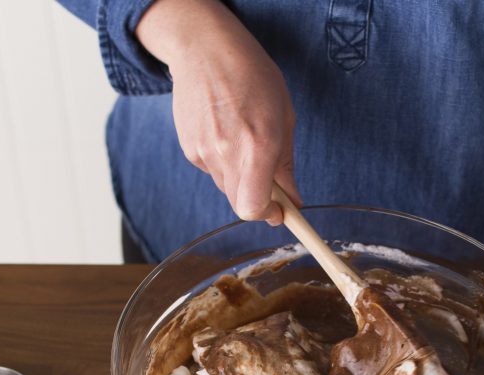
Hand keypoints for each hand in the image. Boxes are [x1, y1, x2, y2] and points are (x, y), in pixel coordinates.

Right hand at [136, 0, 300, 223]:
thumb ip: (286, 164)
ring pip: (227, 187)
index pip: (253, 207)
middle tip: (270, 182)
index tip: (280, 211)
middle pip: (240, 204)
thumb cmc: (253, 78)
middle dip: (258, 200)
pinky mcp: (189, 149)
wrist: (206, 51)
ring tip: (245, 142)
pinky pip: (212, 171)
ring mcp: (204, 152)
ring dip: (241, 179)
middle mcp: (227, 153)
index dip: (267, 214)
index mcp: (258, 145)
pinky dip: (224, 163)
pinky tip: (226, 133)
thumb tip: (294, 199)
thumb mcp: (284, 117)